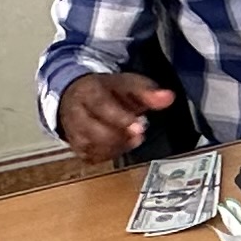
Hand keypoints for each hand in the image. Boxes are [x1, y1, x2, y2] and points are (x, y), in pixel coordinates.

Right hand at [57, 71, 173, 160]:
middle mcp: (75, 112)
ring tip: (132, 138)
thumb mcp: (129, 84)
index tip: (139, 127)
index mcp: (88, 91)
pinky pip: (92, 157)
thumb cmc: (107, 91)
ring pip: (92, 147)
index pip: (101, 105)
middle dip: (120, 137)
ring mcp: (73, 131)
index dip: (120, 118)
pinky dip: (109, 154)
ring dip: (117, 147)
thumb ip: (148, 92)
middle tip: (139, 134)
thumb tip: (168, 98)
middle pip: (94, 131)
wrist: (79, 96)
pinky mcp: (76, 147)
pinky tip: (120, 145)